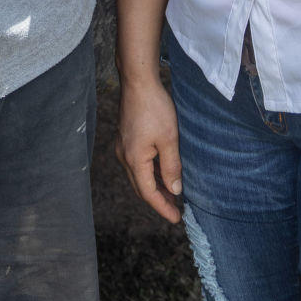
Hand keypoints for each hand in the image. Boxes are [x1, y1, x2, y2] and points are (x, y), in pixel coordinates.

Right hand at [115, 76, 182, 222]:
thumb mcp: (169, 139)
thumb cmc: (154, 108)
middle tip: (176, 210)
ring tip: (172, 193)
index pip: (148, 193)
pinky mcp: (126, 138)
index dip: (163, 207)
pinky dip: (150, 173)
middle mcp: (124, 156)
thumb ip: (171, 167)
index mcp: (134, 160)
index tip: (177, 218)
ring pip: (139, 176)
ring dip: (154, 186)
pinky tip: (162, 172)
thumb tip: (175, 190)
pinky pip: (137, 164)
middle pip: (141, 187)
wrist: (138, 82)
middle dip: (158, 200)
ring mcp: (123, 147)